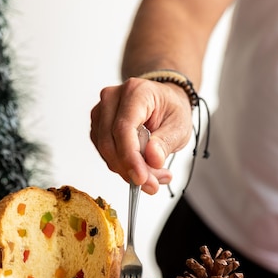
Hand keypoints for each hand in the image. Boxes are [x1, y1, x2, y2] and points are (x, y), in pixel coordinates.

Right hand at [90, 77, 193, 193]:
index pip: (123, 128)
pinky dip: (122, 165)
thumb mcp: (180, 125)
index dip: (130, 157)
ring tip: (154, 175)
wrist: (163, 101)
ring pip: (105, 150)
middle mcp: (112, 98)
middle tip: (151, 185)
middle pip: (110, 142)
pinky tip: (141, 167)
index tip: (141, 179)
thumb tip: (152, 160)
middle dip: (129, 169)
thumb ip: (166, 142)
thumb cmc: (171, 109)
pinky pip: (105, 153)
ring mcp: (101, 111)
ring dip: (127, 170)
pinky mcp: (98, 126)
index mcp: (136, 92)